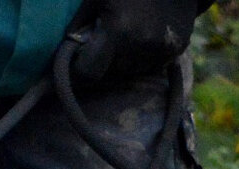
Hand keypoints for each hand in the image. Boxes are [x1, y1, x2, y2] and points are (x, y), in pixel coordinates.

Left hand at [70, 0, 198, 84]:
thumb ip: (78, 25)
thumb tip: (62, 54)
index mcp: (118, 30)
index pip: (87, 73)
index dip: (80, 70)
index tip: (80, 61)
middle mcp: (140, 44)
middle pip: (109, 73)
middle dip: (104, 61)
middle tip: (109, 38)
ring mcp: (161, 49)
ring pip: (129, 71)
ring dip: (124, 60)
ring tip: (129, 32)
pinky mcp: (176, 49)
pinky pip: (150, 65)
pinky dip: (144, 55)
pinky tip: (146, 34)